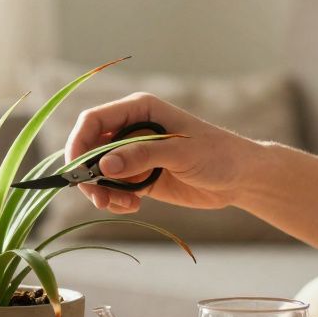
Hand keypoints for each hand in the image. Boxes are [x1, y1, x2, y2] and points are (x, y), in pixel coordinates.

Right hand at [64, 92, 255, 214]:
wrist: (241, 178)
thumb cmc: (218, 154)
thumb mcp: (180, 153)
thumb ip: (142, 156)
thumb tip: (103, 166)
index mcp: (139, 110)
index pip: (93, 121)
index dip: (78, 143)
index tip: (76, 171)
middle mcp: (131, 130)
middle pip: (90, 149)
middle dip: (88, 175)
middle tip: (98, 198)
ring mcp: (133, 155)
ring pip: (98, 173)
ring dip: (101, 192)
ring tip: (121, 205)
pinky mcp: (139, 177)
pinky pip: (113, 188)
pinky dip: (114, 200)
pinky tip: (133, 206)